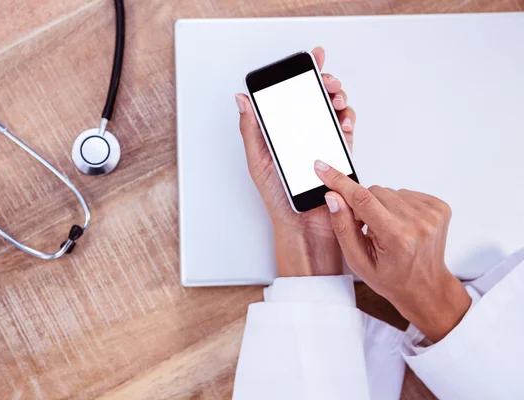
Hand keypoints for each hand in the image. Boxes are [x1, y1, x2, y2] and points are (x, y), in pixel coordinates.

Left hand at [235, 47, 355, 276]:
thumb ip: (252, 130)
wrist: (301, 225)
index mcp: (282, 130)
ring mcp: (322, 141)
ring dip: (339, 97)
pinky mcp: (339, 153)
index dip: (302, 74)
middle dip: (325, 81)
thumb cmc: (277, 197)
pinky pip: (347, 130)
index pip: (292, 95)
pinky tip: (343, 122)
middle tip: (326, 80)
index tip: (310, 59)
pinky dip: (349, 120)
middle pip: (318, 97)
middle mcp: (303, 132)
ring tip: (335, 99)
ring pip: (336, 109)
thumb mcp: (258, 160)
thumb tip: (242, 100)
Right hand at [314, 161, 470, 341]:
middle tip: (366, 228)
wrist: (425, 287)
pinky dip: (397, 205)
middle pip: (374, 192)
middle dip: (363, 205)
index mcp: (396, 237)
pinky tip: (399, 224)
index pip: (361, 199)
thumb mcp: (357, 260)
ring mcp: (432, 214)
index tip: (322, 168)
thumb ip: (343, 226)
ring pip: (389, 191)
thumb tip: (333, 196)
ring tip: (386, 229)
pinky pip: (405, 193)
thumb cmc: (391, 277)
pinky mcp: (439, 207)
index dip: (339, 181)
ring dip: (381, 206)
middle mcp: (418, 222)